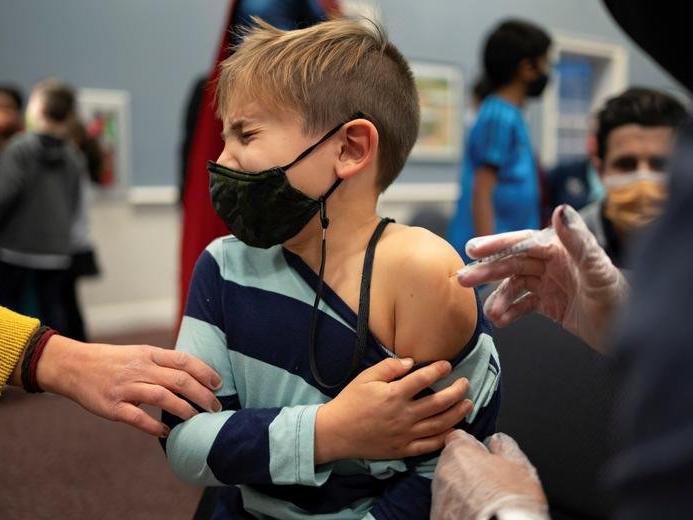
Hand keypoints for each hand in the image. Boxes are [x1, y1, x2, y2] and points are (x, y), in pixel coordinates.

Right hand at [36, 335, 221, 436]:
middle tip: (215, 407)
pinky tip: (167, 431)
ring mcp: (126, 388)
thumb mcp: (139, 353)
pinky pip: (138, 418)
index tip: (218, 384)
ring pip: (163, 397)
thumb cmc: (112, 361)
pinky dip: (154, 426)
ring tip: (197, 418)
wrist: (74, 366)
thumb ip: (163, 362)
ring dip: (184, 409)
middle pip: (179, 380)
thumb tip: (193, 375)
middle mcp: (140, 369)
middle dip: (202, 394)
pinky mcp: (112, 407)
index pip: (184, 360)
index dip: (204, 372)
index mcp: (149, 354)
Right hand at [314, 357, 472, 462]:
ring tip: (468, 404)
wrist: (336, 432)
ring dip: (457, 414)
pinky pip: (429, 445)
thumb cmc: (350, 402)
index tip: (448, 365)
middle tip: (465, 383)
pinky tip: (455, 430)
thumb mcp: (365, 378)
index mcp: (394, 394)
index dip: (439, 370)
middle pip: (439, 402)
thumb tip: (411, 362)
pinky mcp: (403, 449)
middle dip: (456, 391)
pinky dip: (445, 438)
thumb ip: (389, 367)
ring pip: (439, 424)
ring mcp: (405, 434)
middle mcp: (404, 415)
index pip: (424, 379)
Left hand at [431, 430, 547, 519]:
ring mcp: (438, 495)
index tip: (483, 454)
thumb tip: (499, 440)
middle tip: (490, 482)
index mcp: (459, 451)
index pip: (458, 437)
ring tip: (485, 501)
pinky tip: (476, 513)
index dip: (473, 445)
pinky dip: (459, 507)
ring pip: (449, 485)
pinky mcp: (437, 515)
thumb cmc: (508, 501)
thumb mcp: (518, 466)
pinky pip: (448, 505)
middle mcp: (443, 471)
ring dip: (463, 489)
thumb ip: (505, 446)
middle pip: (453, 462)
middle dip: (468, 468)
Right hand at [458, 204, 628, 350]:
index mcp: (562, 249)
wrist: (632, 333)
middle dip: (487, 272)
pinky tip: (501, 321)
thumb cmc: (620, 299)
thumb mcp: (600, 269)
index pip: (523, 242)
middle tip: (463, 280)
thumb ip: (579, 240)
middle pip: (512, 263)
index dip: (497, 244)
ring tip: (489, 314)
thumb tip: (560, 210)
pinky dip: (510, 312)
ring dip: (498, 298)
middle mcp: (553, 263)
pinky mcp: (549, 304)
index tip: (473, 249)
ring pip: (514, 285)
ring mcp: (550, 283)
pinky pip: (522, 305)